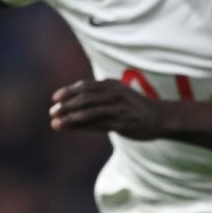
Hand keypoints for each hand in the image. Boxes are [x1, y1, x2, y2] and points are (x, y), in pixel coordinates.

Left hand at [49, 79, 167, 138]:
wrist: (159, 117)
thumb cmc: (135, 106)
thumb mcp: (119, 93)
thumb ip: (101, 94)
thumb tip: (76, 100)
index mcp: (112, 84)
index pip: (85, 86)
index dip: (68, 91)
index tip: (55, 98)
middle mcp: (114, 94)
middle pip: (84, 98)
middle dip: (66, 105)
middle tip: (52, 112)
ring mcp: (117, 108)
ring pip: (88, 112)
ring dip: (70, 118)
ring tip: (56, 122)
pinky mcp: (121, 123)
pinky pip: (96, 124)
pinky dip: (80, 126)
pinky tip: (69, 128)